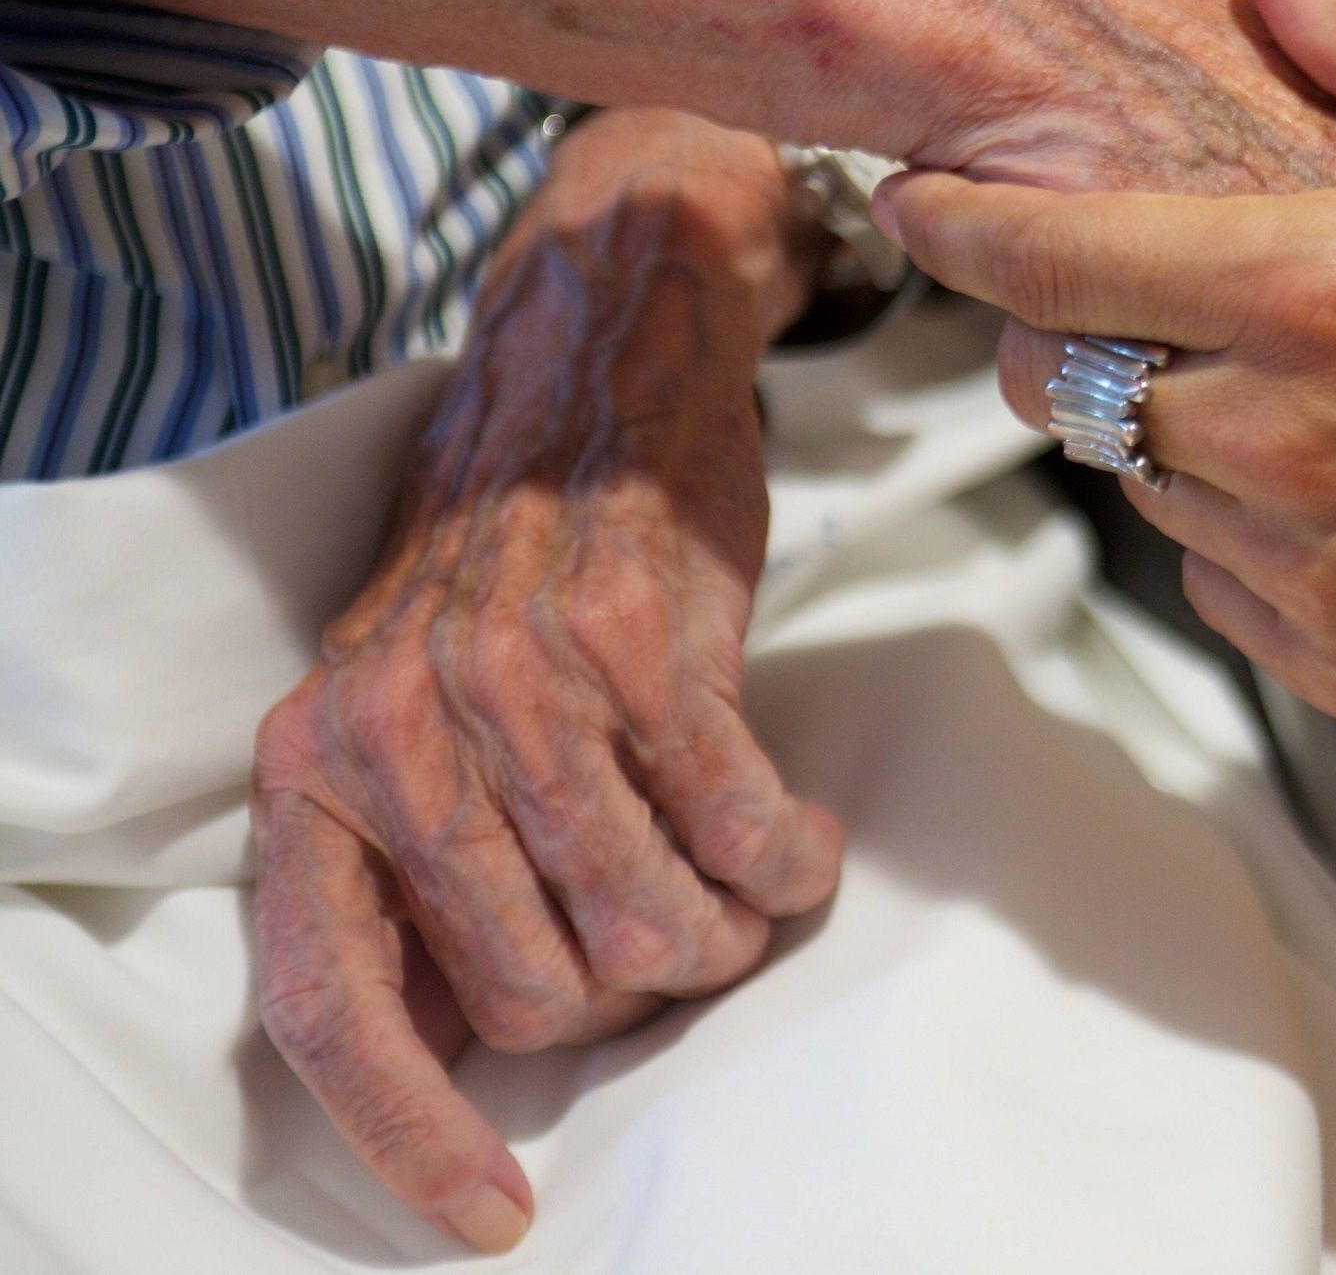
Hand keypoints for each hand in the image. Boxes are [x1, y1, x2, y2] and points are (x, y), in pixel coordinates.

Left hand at [248, 113, 843, 1255]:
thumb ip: (425, 858)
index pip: (333, 1003)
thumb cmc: (510, 561)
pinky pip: (736, 826)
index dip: (411, 1130)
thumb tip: (478, 1032)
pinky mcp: (638, 640)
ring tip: (753, 890)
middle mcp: (395, 730)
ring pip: (648, 920)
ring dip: (726, 934)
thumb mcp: (407, 705)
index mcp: (316, 767)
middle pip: (540, 984)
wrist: (593, 365)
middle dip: (636, 987)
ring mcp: (515, 682)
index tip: (496, 1212)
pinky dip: (786, 861)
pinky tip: (800, 842)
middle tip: (683, 933)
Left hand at [879, 0, 1335, 727]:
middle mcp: (1280, 445)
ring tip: (1284, 377)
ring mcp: (1308, 571)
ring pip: (1143, 487)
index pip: (1051, 258)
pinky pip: (1222, 584)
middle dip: (1069, 327)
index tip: (916, 199)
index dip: (960, 222)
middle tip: (1140, 285)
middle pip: (1068, 383)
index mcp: (1316, 293)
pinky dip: (1242, 529)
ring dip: (1168, 426)